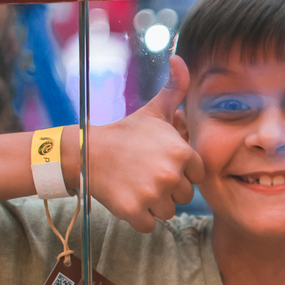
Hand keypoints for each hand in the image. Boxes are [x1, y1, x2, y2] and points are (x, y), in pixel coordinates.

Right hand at [87, 56, 204, 231]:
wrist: (86, 153)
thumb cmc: (127, 133)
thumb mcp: (155, 110)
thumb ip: (175, 88)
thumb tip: (180, 58)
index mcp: (183, 153)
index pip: (197, 175)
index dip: (182, 171)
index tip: (161, 161)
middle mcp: (170, 174)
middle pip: (185, 195)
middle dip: (169, 188)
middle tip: (146, 173)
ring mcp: (152, 194)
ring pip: (169, 212)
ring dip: (155, 204)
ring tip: (138, 184)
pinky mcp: (134, 212)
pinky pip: (150, 226)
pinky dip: (140, 218)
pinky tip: (129, 198)